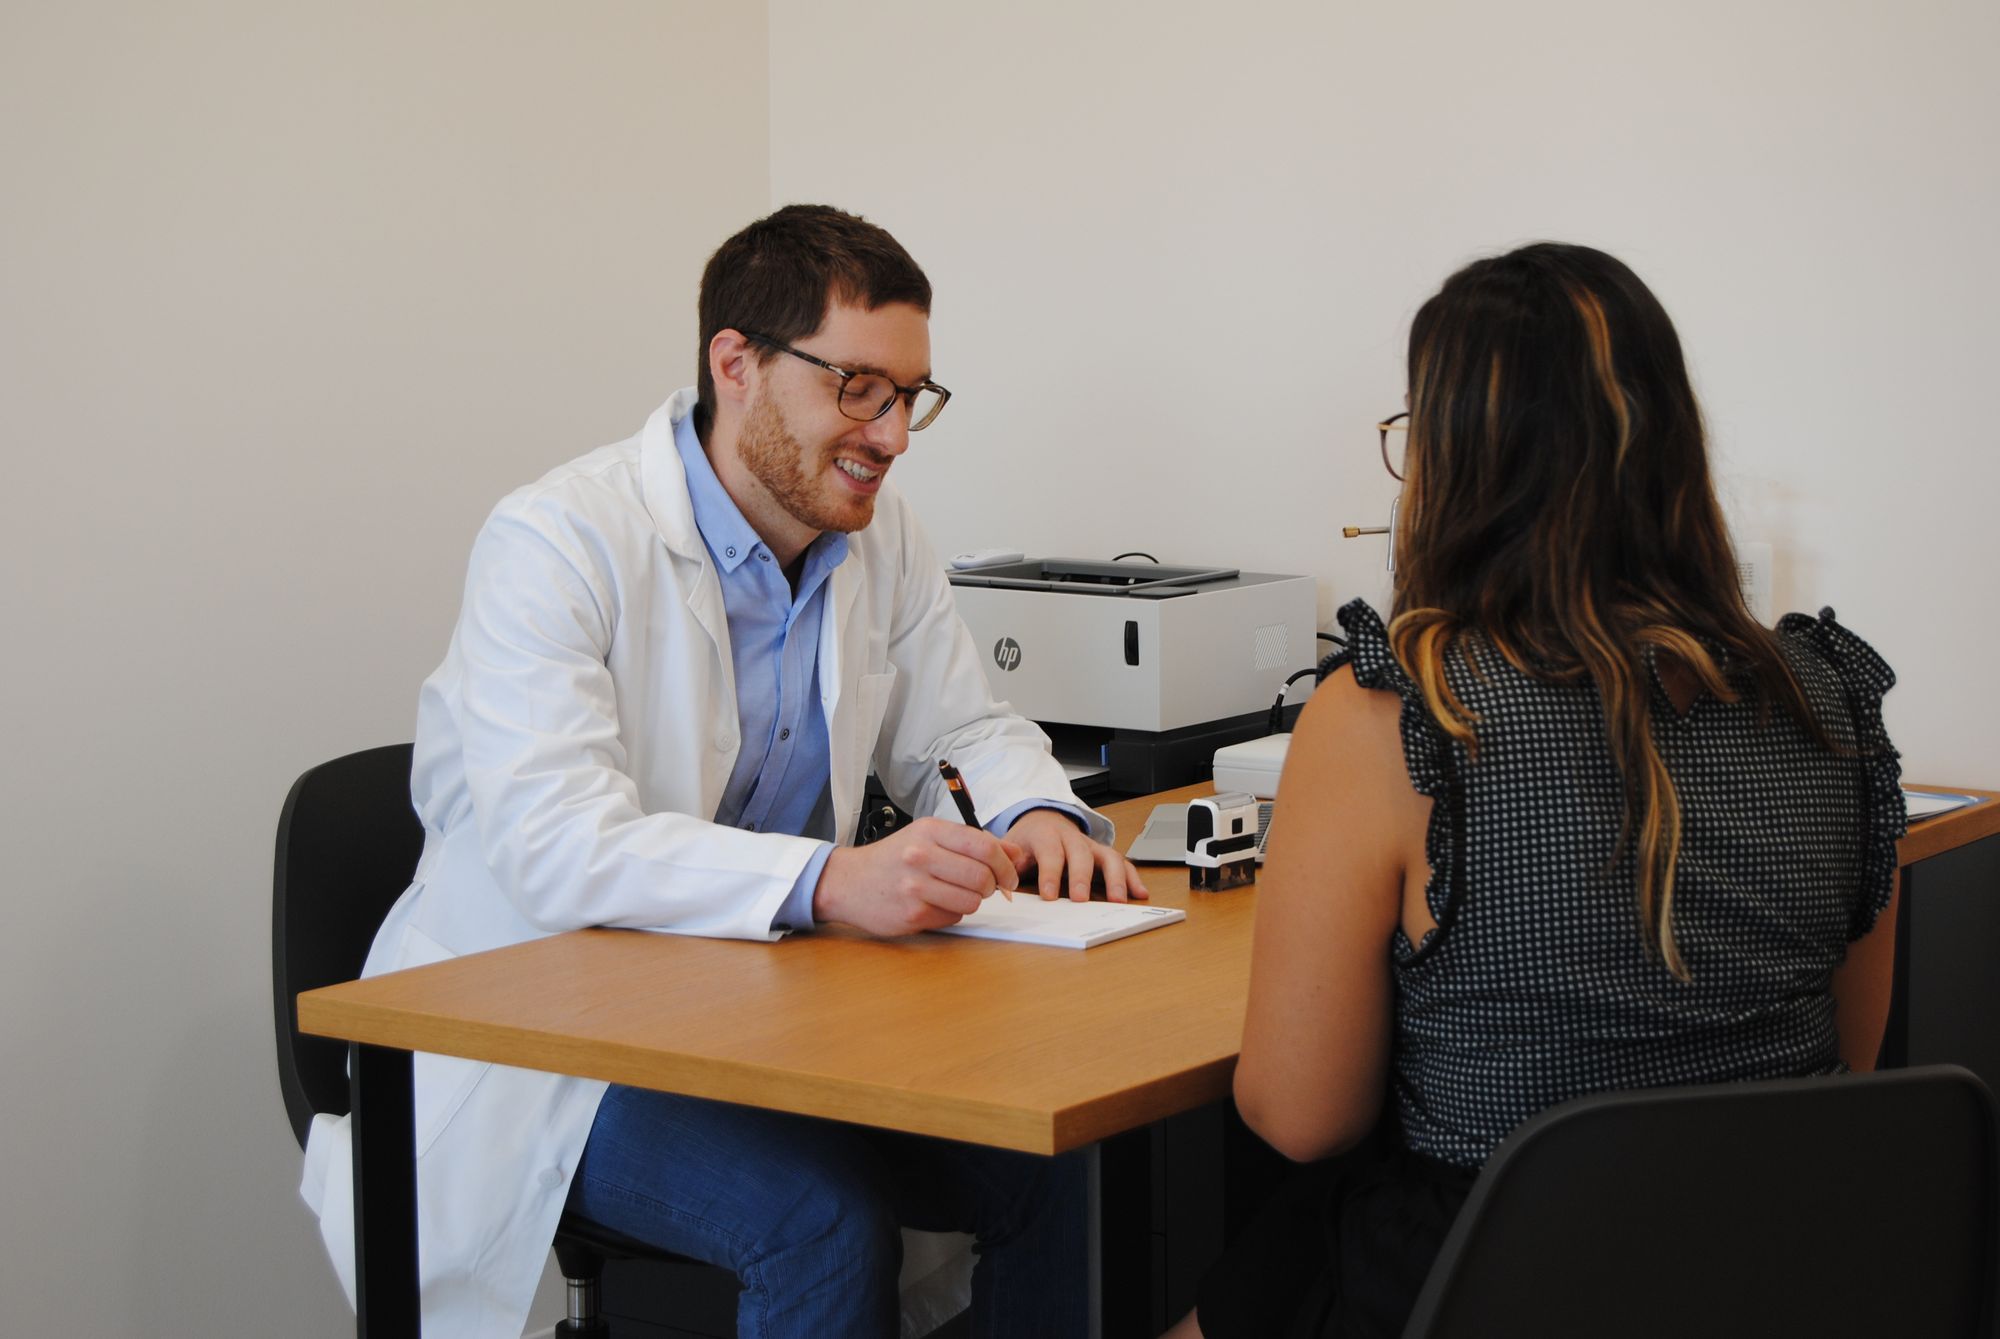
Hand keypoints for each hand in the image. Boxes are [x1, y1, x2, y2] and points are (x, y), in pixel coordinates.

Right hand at [813, 817, 1024, 936]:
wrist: (847, 882)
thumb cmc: (893, 859)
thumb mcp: (929, 838)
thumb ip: (974, 844)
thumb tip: (1015, 854)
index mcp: (929, 831)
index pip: (984, 847)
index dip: (1005, 864)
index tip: (1008, 875)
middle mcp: (921, 856)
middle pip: (982, 877)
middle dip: (991, 886)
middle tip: (984, 887)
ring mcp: (915, 887)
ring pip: (972, 901)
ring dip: (972, 901)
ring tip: (954, 893)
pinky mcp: (912, 914)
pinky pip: (953, 917)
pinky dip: (952, 913)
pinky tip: (934, 904)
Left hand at [1005, 808, 1149, 902]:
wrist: (1041, 819)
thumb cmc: (1027, 839)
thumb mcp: (1010, 845)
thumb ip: (1005, 860)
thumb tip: (1000, 878)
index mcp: (1046, 834)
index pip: (1049, 852)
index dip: (1050, 873)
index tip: (1049, 896)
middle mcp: (1072, 837)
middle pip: (1081, 853)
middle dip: (1082, 876)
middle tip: (1081, 900)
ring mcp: (1091, 846)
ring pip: (1108, 856)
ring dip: (1115, 879)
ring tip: (1118, 900)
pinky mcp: (1103, 855)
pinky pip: (1122, 863)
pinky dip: (1132, 878)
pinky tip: (1139, 894)